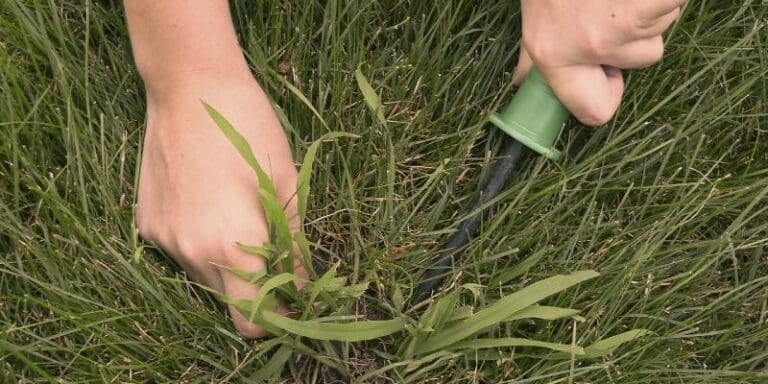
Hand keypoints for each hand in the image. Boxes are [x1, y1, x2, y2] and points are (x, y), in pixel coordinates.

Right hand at [135, 69, 305, 337]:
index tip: (293, 298)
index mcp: (232, 245)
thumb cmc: (249, 128)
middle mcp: (192, 252)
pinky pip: (181, 251)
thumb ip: (294, 244)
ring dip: (227, 264)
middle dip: (255, 289)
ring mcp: (164, 239)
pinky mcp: (146, 223)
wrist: (188, 85)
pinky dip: (200, 242)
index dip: (278, 317)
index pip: (252, 321)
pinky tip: (208, 203)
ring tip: (240, 217)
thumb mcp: (286, 184)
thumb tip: (305, 283)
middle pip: (228, 301)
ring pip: (203, 277)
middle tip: (274, 254)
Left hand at [513, 0, 684, 125]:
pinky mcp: (658, 2)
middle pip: (638, 61)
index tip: (603, 79)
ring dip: (646, 8)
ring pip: (658, 29)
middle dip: (631, 38)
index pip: (594, 111)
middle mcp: (591, 45)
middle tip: (611, 6)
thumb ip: (532, 50)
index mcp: (553, 52)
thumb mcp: (534, 9)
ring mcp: (629, 23)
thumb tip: (522, 80)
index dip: (604, 96)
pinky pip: (673, 6)